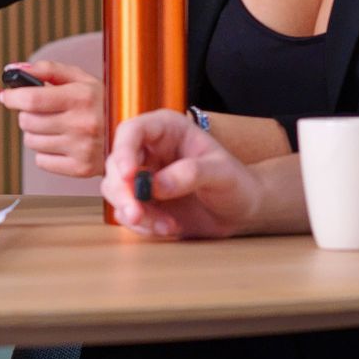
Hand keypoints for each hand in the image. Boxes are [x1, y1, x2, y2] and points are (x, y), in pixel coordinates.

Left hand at [0, 59, 107, 179]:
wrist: (134, 135)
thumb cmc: (103, 103)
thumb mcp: (82, 79)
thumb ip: (47, 70)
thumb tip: (12, 70)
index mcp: (82, 97)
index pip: (32, 99)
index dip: (12, 97)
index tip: (6, 96)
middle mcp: (82, 124)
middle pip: (28, 121)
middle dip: (27, 114)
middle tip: (39, 111)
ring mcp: (82, 148)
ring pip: (32, 141)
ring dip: (35, 133)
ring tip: (53, 127)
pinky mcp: (81, 169)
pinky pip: (42, 161)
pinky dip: (45, 152)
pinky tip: (61, 143)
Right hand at [103, 107, 260, 237]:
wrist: (242, 211)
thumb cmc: (236, 182)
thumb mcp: (222, 173)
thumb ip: (191, 174)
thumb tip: (156, 186)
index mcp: (166, 130)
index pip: (132, 131)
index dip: (124, 151)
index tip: (129, 175)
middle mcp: (149, 150)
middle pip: (116, 164)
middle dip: (123, 191)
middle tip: (136, 213)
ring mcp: (144, 177)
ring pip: (116, 190)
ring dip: (133, 212)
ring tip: (165, 226)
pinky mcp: (144, 202)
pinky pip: (128, 213)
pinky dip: (143, 225)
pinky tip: (169, 228)